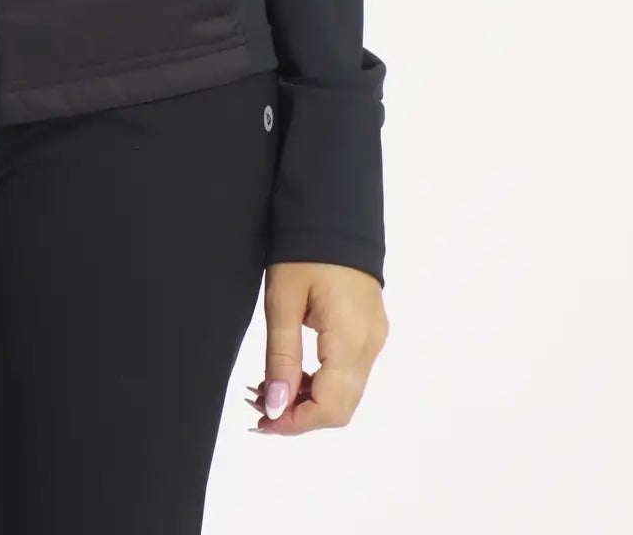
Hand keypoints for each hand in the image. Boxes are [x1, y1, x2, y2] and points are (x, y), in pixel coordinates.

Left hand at [245, 262, 387, 434]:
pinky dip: (320, 381)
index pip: (330, 406)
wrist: (333, 209)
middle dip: (299, 414)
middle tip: (258, 403)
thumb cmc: (304, 249)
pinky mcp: (369, 330)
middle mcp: (370, 344)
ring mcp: (373, 337)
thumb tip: (276, 407)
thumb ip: (281, 356)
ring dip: (308, 399)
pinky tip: (291, 371)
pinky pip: (348, 372)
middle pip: (340, 407)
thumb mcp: (283, 300)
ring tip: (268, 386)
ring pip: (345, 392)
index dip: (294, 422)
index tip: (261, 420)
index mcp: (351, 338)